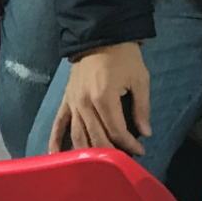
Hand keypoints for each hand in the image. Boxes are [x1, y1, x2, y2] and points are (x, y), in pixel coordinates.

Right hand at [49, 41, 151, 155]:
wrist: (102, 34)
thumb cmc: (124, 56)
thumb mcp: (140, 77)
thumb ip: (142, 107)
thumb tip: (146, 133)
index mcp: (104, 98)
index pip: (116, 131)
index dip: (129, 145)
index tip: (141, 151)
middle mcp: (85, 104)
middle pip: (96, 139)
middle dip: (112, 153)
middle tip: (124, 161)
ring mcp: (72, 103)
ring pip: (78, 137)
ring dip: (89, 154)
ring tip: (101, 166)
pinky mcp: (66, 101)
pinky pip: (58, 125)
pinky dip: (55, 143)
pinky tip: (56, 158)